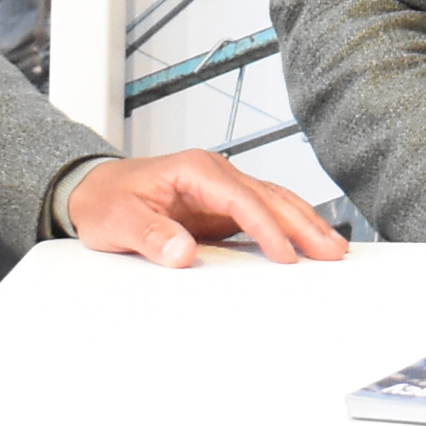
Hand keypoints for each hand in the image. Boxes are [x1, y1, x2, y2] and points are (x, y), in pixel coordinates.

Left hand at [63, 147, 349, 269]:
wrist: (93, 191)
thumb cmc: (106, 201)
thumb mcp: (119, 221)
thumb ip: (151, 235)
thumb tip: (182, 253)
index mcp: (195, 169)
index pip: (242, 199)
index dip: (267, 228)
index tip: (286, 255)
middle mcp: (215, 173)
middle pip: (270, 196)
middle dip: (303, 223)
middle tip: (332, 251)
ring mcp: (221, 188)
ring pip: (273, 201)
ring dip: (303, 223)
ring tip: (332, 247)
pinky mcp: (222, 206)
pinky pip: (263, 213)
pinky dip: (287, 226)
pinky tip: (305, 242)